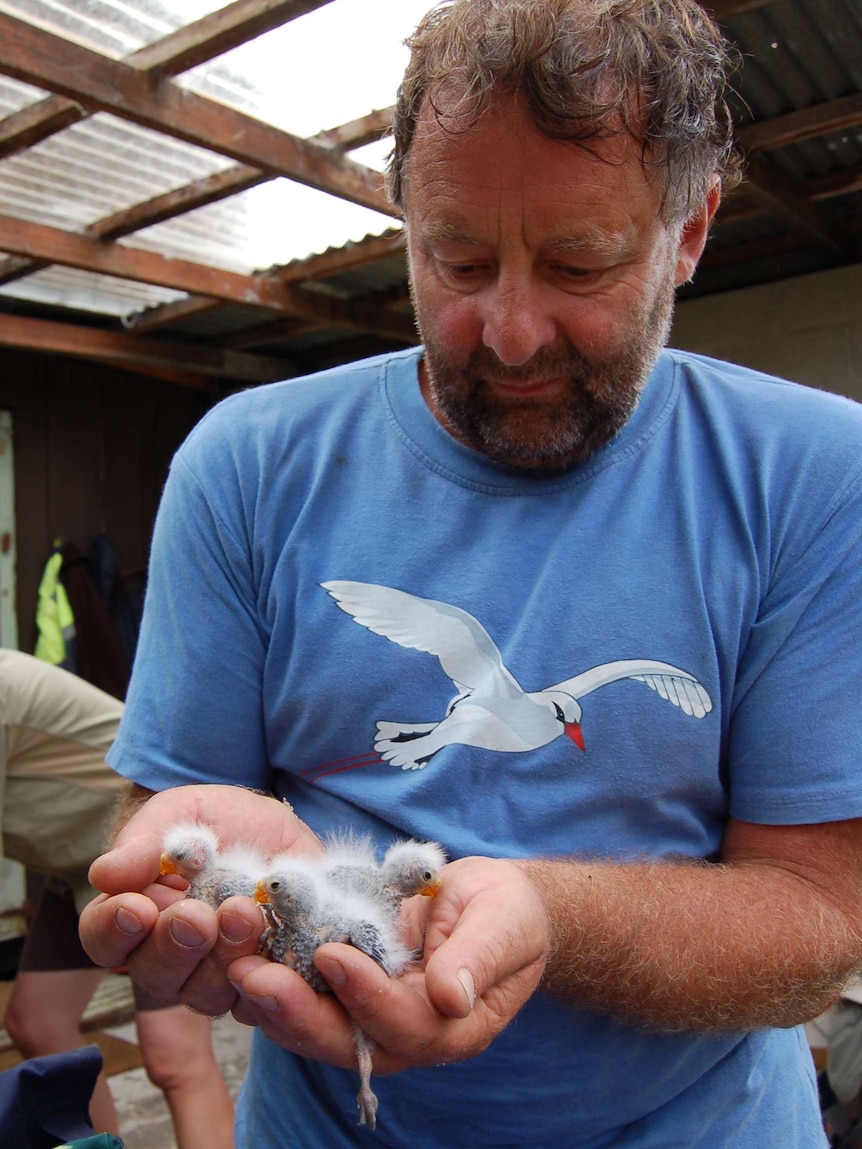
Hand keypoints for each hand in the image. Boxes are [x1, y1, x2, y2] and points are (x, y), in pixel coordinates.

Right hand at [79, 784, 321, 1012]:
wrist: (281, 832)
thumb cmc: (219, 823)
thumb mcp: (183, 814)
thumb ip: (146, 841)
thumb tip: (103, 874)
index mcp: (134, 916)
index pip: (104, 937)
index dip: (113, 929)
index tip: (136, 908)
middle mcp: (168, 957)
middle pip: (154, 975)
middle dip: (173, 946)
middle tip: (196, 916)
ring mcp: (215, 976)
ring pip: (206, 994)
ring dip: (223, 958)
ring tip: (244, 913)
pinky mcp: (261, 981)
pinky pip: (260, 1000)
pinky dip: (267, 976)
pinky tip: (276, 942)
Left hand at [227, 855, 549, 1071]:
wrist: (496, 908)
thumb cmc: (506, 912)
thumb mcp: (504, 920)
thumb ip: (478, 956)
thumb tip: (451, 996)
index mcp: (458, 1025)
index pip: (406, 1022)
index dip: (367, 993)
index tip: (331, 954)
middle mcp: (412, 1037)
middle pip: (351, 1042)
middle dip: (299, 1013)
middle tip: (252, 977)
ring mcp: (378, 1022)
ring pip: (322, 1030)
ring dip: (275, 1005)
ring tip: (236, 970)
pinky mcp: (354, 998)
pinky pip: (313, 1001)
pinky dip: (279, 985)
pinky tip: (247, 959)